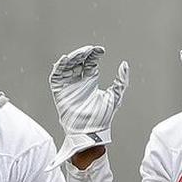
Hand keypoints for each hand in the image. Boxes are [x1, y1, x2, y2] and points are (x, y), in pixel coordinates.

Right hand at [47, 45, 128, 169]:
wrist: (91, 132)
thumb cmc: (103, 118)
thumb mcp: (116, 96)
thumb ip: (121, 81)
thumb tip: (125, 64)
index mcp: (90, 81)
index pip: (90, 62)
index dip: (93, 53)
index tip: (100, 50)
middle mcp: (78, 82)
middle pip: (77, 61)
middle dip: (82, 53)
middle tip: (89, 49)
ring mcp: (68, 86)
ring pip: (67, 66)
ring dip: (72, 57)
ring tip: (79, 53)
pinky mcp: (59, 92)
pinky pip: (56, 77)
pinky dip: (58, 67)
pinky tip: (64, 60)